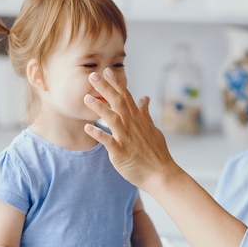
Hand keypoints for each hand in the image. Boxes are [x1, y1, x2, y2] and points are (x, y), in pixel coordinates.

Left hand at [83, 68, 177, 190]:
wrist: (161, 174)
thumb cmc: (157, 153)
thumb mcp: (153, 129)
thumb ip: (145, 113)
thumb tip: (145, 98)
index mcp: (138, 120)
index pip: (127, 97)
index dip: (117, 83)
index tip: (107, 71)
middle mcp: (132, 126)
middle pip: (118, 102)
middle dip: (105, 88)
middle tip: (93, 75)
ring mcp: (126, 138)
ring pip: (112, 118)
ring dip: (99, 108)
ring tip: (86, 98)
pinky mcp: (121, 152)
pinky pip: (108, 142)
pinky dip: (98, 134)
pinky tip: (87, 128)